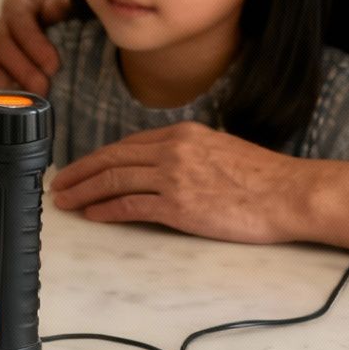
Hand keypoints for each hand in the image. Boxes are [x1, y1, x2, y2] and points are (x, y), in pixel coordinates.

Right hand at [0, 0, 69, 95]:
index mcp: (19, 5)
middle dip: (21, 67)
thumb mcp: (72, 15)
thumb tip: (55, 7)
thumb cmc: (69, 30)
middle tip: (42, 88)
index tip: (53, 66)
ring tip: (21, 100)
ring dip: (1, 80)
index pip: (18, 17)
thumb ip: (66, 8)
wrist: (66, 50)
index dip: (33, 41)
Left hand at [48, 122, 305, 243]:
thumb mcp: (220, 149)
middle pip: (111, 159)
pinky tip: (91, 215)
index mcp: (182, 134)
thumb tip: (163, 168)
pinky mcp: (179, 206)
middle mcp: (173, 151)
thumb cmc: (263, 178)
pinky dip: (105, 210)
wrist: (289, 194)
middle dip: (80, 172)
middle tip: (59, 183)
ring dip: (84, 191)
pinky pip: (130, 206)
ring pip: (114, 181)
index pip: (127, 145)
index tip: (81, 167)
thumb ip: (188, 154)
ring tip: (65, 201)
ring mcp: (174, 177)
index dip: (98, 158)